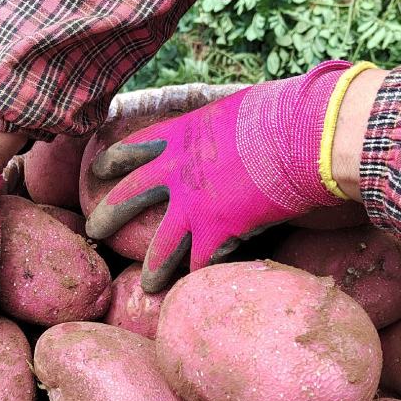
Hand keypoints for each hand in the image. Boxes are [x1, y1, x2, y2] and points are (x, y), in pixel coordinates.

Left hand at [86, 61, 373, 290]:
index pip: (130, 148)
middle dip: (106, 216)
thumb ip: (219, 128)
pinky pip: (201, 262)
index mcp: (179, 135)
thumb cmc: (283, 112)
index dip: (110, 163)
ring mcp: (195, 204)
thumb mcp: (236, 109)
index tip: (97, 172)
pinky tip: (198, 291)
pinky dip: (200, 277)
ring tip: (145, 287)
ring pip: (160, 245)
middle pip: (127, 197)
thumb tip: (229, 128)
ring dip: (152, 268)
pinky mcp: (220, 231)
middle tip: (93, 232)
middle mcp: (177, 171)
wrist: (307, 134)